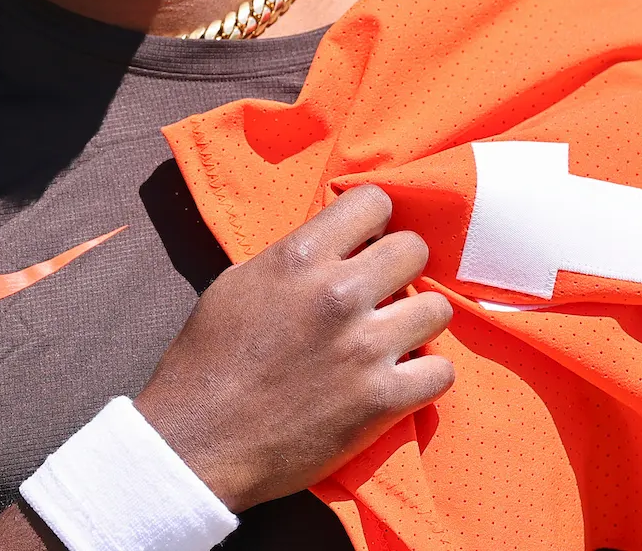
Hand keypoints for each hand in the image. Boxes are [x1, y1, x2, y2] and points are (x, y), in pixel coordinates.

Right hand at [131, 185, 454, 511]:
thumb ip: (292, 260)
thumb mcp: (238, 284)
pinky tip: (400, 378)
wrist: (200, 438)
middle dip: (398, 267)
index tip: (363, 243)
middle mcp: (338, 293)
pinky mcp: (382, 400)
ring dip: (417, 322)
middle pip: (414, 249)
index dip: (371, 222)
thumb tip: (331, 249)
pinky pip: (441, 372)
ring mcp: (365, 348)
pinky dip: (423, 376)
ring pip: (438, 308)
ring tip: (392, 337)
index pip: (373, 202)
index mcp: (299, 257)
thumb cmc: (208, 360)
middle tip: (380, 291)